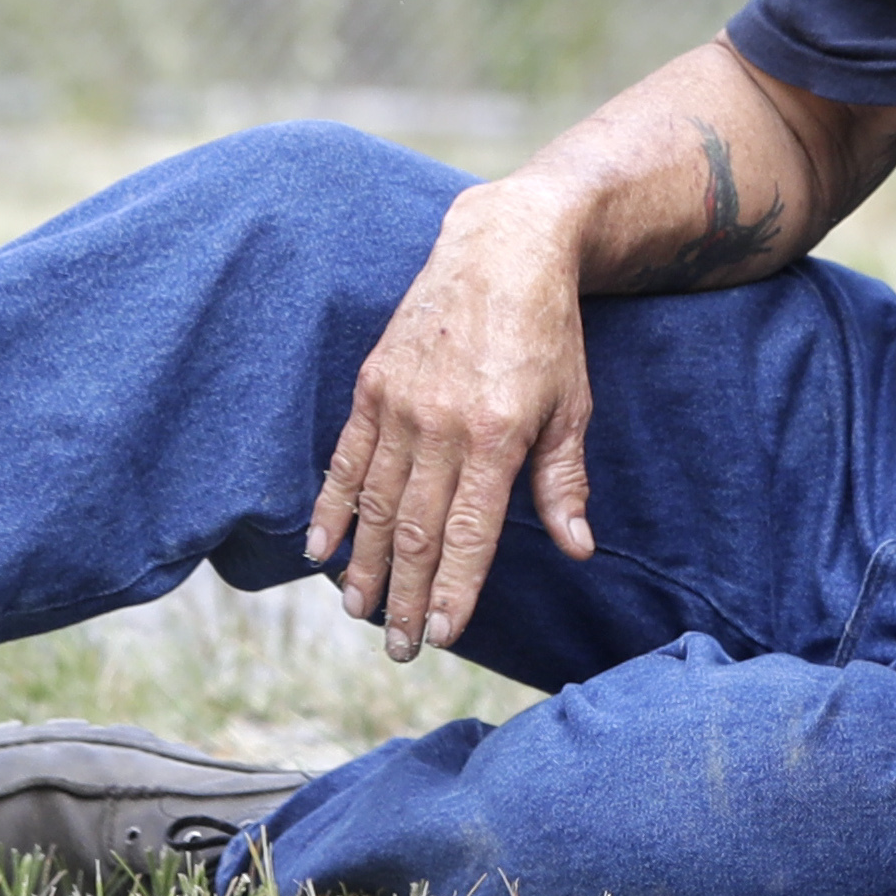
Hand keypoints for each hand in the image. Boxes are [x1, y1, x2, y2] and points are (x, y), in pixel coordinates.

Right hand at [307, 180, 597, 660]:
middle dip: (406, 596)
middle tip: (398, 647)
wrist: (503, 247)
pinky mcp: (374, 384)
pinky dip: (331, 507)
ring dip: (365, 564)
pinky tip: (319, 550)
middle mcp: (443, 424)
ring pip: (376, 503)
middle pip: (417, 530)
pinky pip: (346, 458)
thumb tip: (576, 548)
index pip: (470, 534)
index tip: (441, 636)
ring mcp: (401, 403)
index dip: (453, 591)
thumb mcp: (572, 405)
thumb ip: (563, 480)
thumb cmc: (548, 332)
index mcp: (498, 435)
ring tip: (359, 612)